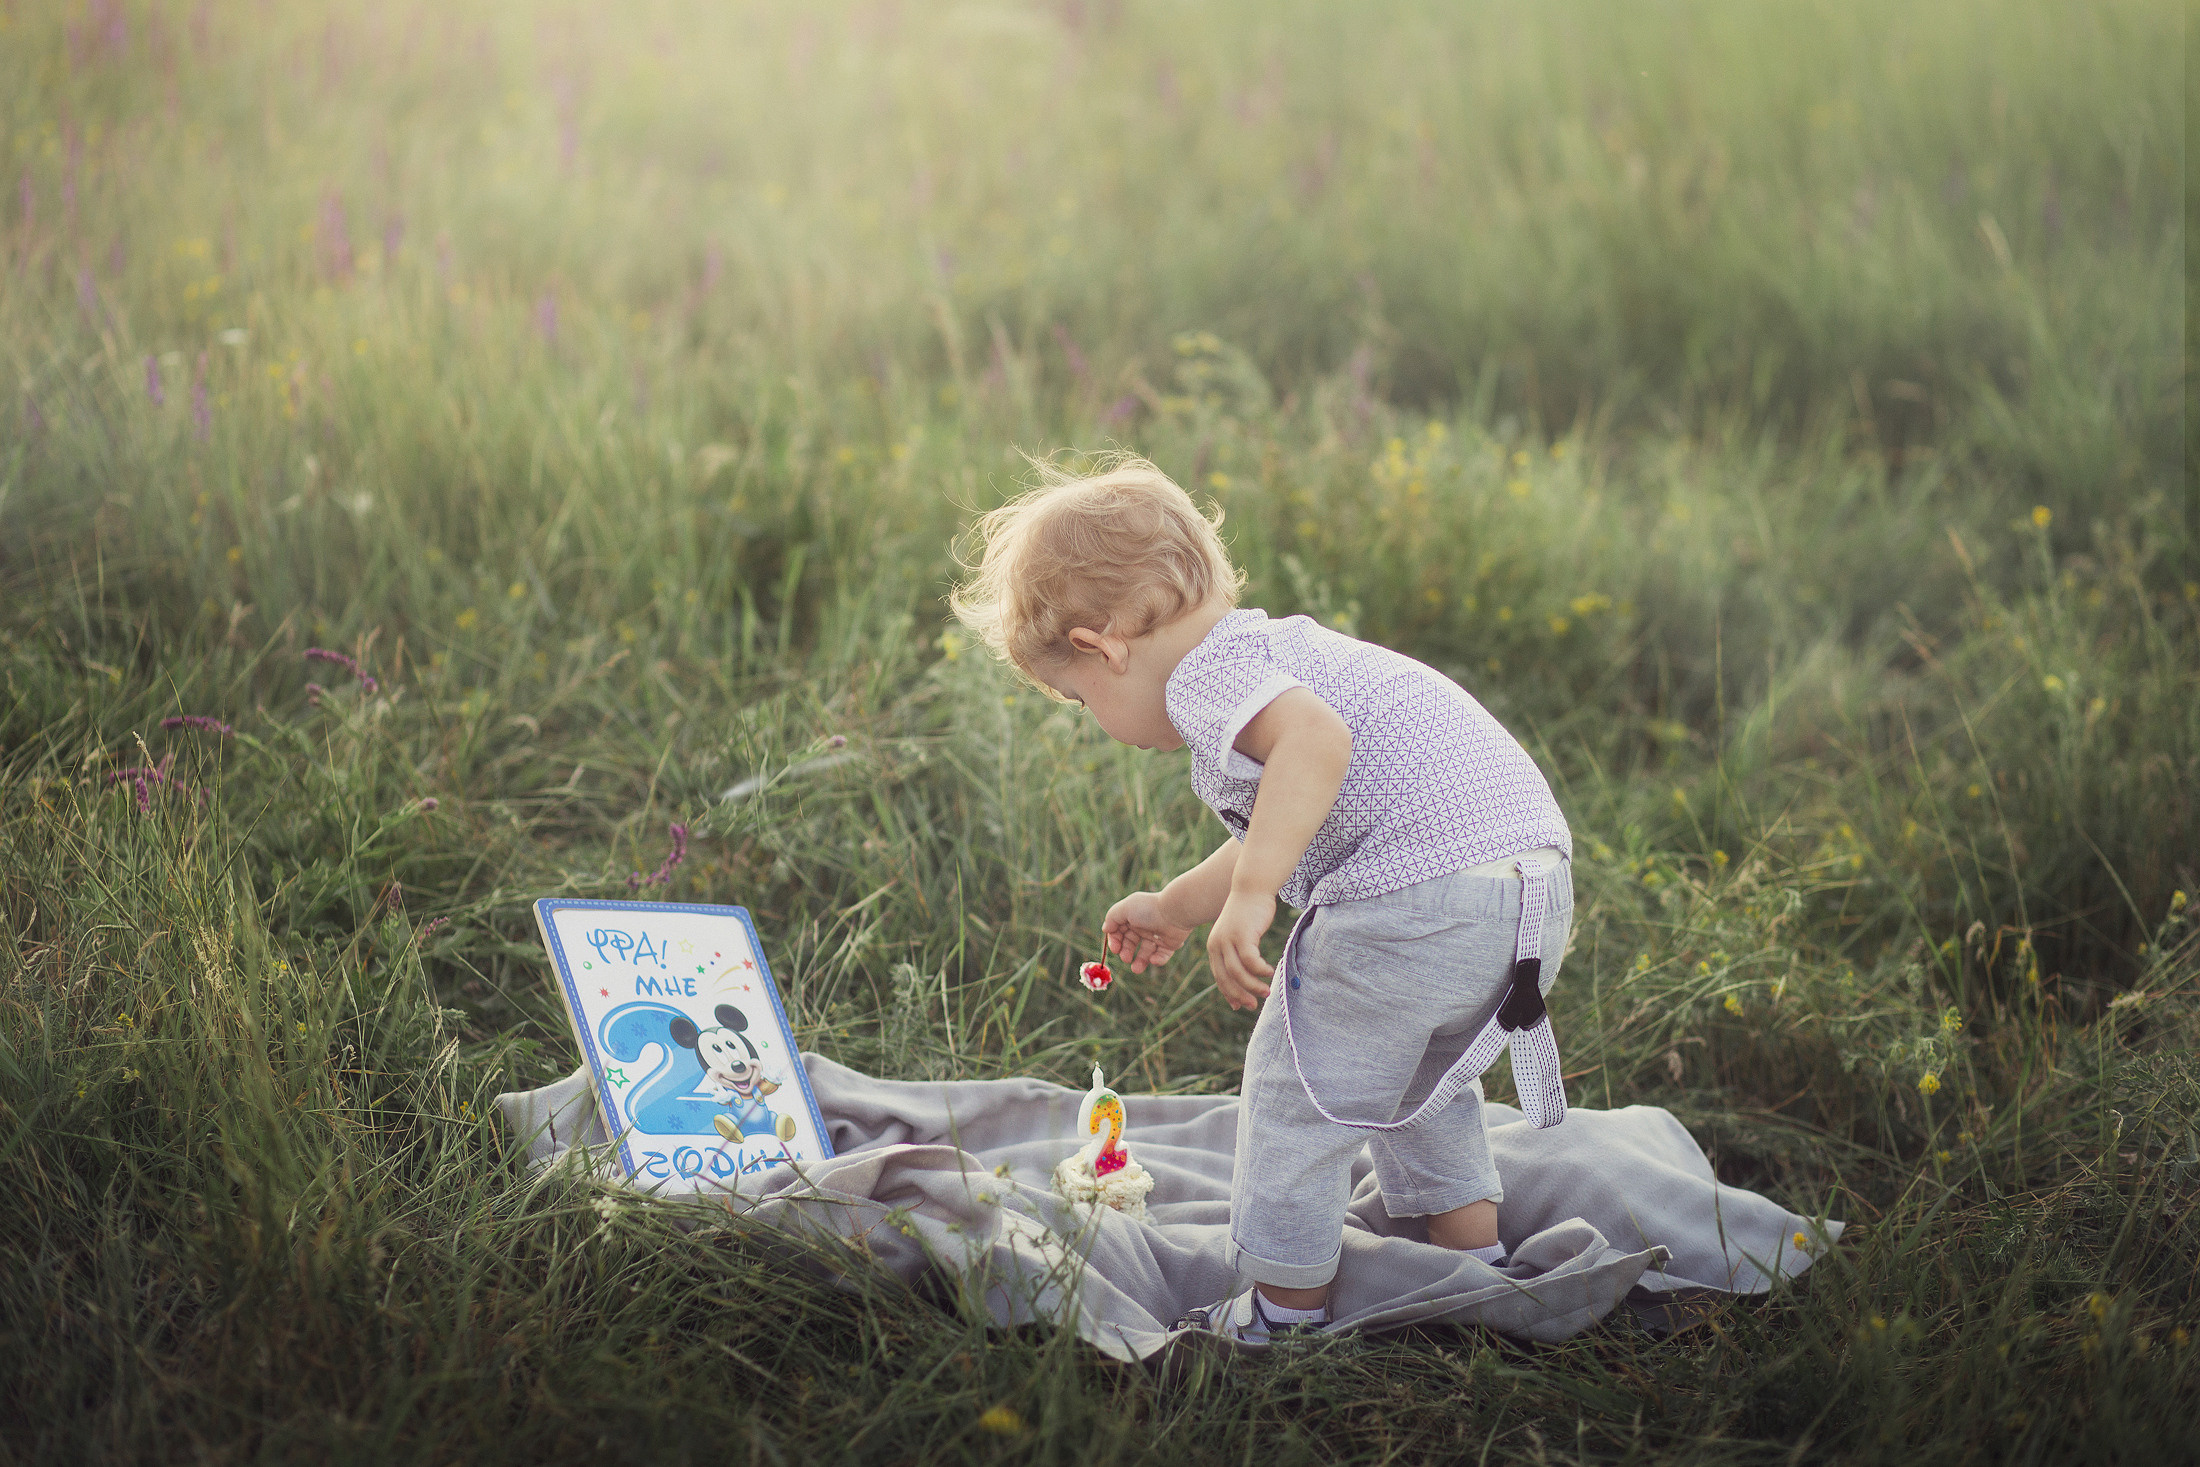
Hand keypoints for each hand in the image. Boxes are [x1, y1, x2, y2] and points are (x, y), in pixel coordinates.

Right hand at [1102, 891, 1191, 973]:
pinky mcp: (1169, 944)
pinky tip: (1154, 959)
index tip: (1115, 949)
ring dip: (1140, 962)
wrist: (1175, 913)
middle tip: (1126, 958)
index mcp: (1132, 917)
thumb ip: (1111, 918)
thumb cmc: (1148, 909)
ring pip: (1146, 953)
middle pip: (1131, 943)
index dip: (1115, 941)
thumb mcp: (1124, 909)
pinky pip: (1162, 956)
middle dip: (1126, 953)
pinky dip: (1157, 960)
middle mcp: (1144, 926)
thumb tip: (1105, 929)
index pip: (1119, 931)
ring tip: (1136, 969)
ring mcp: (1157, 936)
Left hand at [1207, 890, 1275, 1010]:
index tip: (1239, 1005)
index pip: (1219, 976)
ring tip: (1266, 992)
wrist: (1252, 887)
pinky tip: (1270, 973)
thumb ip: (1238, 952)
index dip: (1229, 993)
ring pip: (1239, 973)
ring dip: (1253, 986)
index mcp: (1214, 946)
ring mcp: (1228, 940)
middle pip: (1227, 978)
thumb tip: (1246, 973)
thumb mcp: (1239, 934)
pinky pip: (1251, 961)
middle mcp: (1217, 944)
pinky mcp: (1242, 935)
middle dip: (1240, 995)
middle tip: (1253, 1005)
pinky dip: (1260, 971)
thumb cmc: (1249, 912)